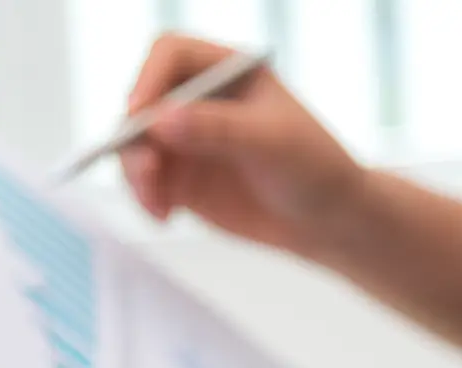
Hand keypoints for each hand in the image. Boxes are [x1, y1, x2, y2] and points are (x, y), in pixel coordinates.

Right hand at [123, 34, 364, 257]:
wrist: (326, 218)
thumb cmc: (313, 166)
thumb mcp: (272, 142)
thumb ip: (218, 128)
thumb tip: (162, 120)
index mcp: (226, 69)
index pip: (171, 55)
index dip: (148, 78)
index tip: (139, 114)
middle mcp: (198, 99)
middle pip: (143, 102)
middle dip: (135, 137)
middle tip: (148, 172)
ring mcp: (185, 140)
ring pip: (136, 147)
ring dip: (136, 174)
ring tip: (158, 205)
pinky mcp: (180, 178)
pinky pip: (144, 183)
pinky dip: (145, 198)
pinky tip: (165, 216)